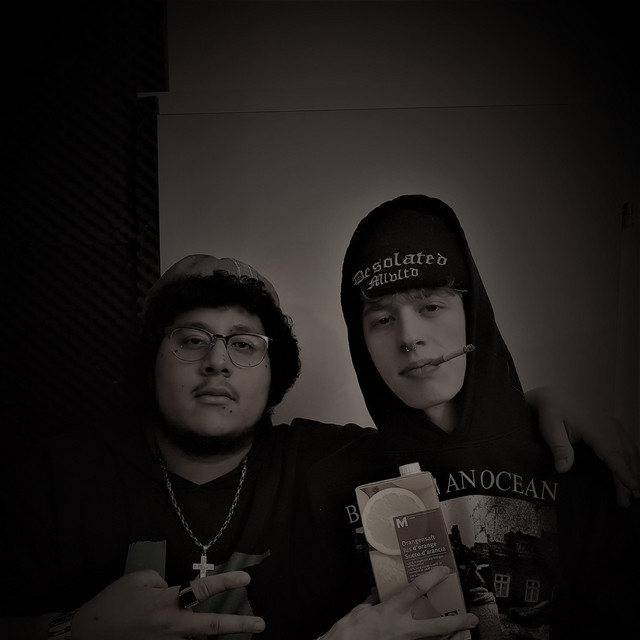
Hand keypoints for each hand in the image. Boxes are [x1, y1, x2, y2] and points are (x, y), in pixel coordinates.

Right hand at [71, 569, 264, 639]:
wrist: (85, 635)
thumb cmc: (112, 603)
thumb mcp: (138, 580)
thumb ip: (162, 580)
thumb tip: (175, 588)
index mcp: (165, 602)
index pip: (201, 589)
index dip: (226, 582)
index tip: (246, 579)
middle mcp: (170, 627)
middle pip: (210, 625)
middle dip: (238, 624)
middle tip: (261, 624)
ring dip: (215, 636)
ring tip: (238, 631)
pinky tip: (201, 636)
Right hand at [321, 566, 477, 639]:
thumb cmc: (351, 630)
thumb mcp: (362, 609)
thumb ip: (374, 600)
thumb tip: (378, 592)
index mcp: (390, 610)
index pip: (416, 590)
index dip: (432, 578)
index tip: (444, 570)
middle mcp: (401, 628)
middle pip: (436, 626)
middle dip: (456, 622)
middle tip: (471, 618)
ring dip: (450, 637)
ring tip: (464, 632)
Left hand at [525, 385, 639, 505]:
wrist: (553, 395)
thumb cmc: (551, 411)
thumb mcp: (549, 428)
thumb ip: (559, 448)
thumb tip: (563, 469)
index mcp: (594, 426)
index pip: (612, 451)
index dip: (622, 470)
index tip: (631, 486)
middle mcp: (607, 424)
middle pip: (624, 453)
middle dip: (630, 476)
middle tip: (629, 499)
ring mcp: (611, 424)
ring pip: (629, 448)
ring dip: (633, 468)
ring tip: (633, 491)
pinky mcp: (611, 425)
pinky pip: (626, 443)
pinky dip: (631, 458)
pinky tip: (630, 470)